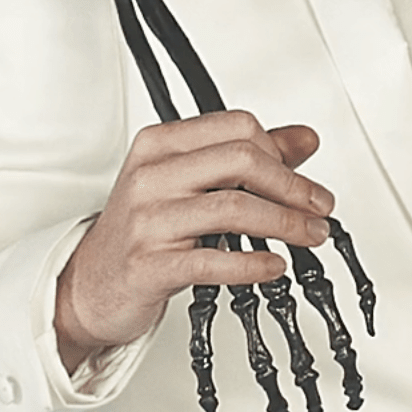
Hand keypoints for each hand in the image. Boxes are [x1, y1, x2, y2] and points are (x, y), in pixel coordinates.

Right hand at [54, 111, 334, 373]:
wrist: (90, 283)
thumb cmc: (144, 228)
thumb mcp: (189, 180)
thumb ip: (245, 156)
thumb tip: (305, 139)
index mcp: (160, 144)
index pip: (238, 127)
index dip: (280, 152)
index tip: (303, 179)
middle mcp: (151, 175)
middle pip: (241, 160)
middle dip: (293, 186)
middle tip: (320, 208)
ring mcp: (147, 220)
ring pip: (234, 208)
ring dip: (286, 224)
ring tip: (310, 237)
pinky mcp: (149, 266)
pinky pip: (212, 261)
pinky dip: (253, 264)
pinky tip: (274, 267)